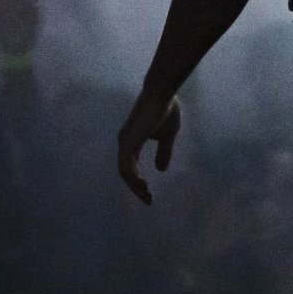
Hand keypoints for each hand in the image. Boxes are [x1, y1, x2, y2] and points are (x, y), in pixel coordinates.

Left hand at [117, 90, 181, 205]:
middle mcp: (125, 142)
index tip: (149, 194)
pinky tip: (142, 185)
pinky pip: (125, 165)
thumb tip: (161, 169)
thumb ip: (164, 151)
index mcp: (132, 141)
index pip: (131, 167)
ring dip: (135, 186)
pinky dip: (133, 178)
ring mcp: (124, 141)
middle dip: (136, 188)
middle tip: (148, 200)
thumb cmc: (166, 109)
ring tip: (147, 196)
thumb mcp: (168, 135)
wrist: (163, 93)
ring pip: (124, 172)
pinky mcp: (128, 140)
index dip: (138, 181)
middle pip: (125, 172)